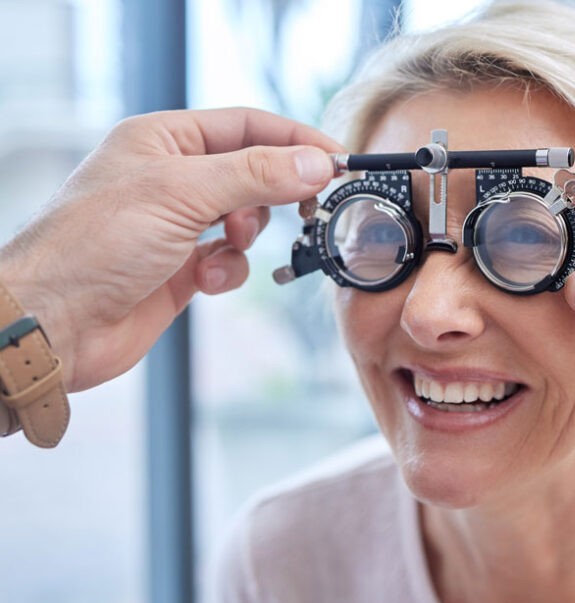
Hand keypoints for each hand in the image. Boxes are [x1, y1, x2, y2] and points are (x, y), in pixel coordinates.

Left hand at [0, 107, 339, 391]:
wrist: (56, 323)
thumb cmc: (95, 244)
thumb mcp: (182, 193)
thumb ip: (256, 175)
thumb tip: (315, 163)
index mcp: (163, 140)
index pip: (247, 125)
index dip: (294, 140)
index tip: (335, 160)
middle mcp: (171, 177)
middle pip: (252, 172)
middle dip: (275, 193)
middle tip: (307, 207)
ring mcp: (178, 225)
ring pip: (246, 220)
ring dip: (246, 236)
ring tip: (228, 245)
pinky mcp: (182, 269)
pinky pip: (230, 261)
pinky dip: (227, 270)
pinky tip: (204, 280)